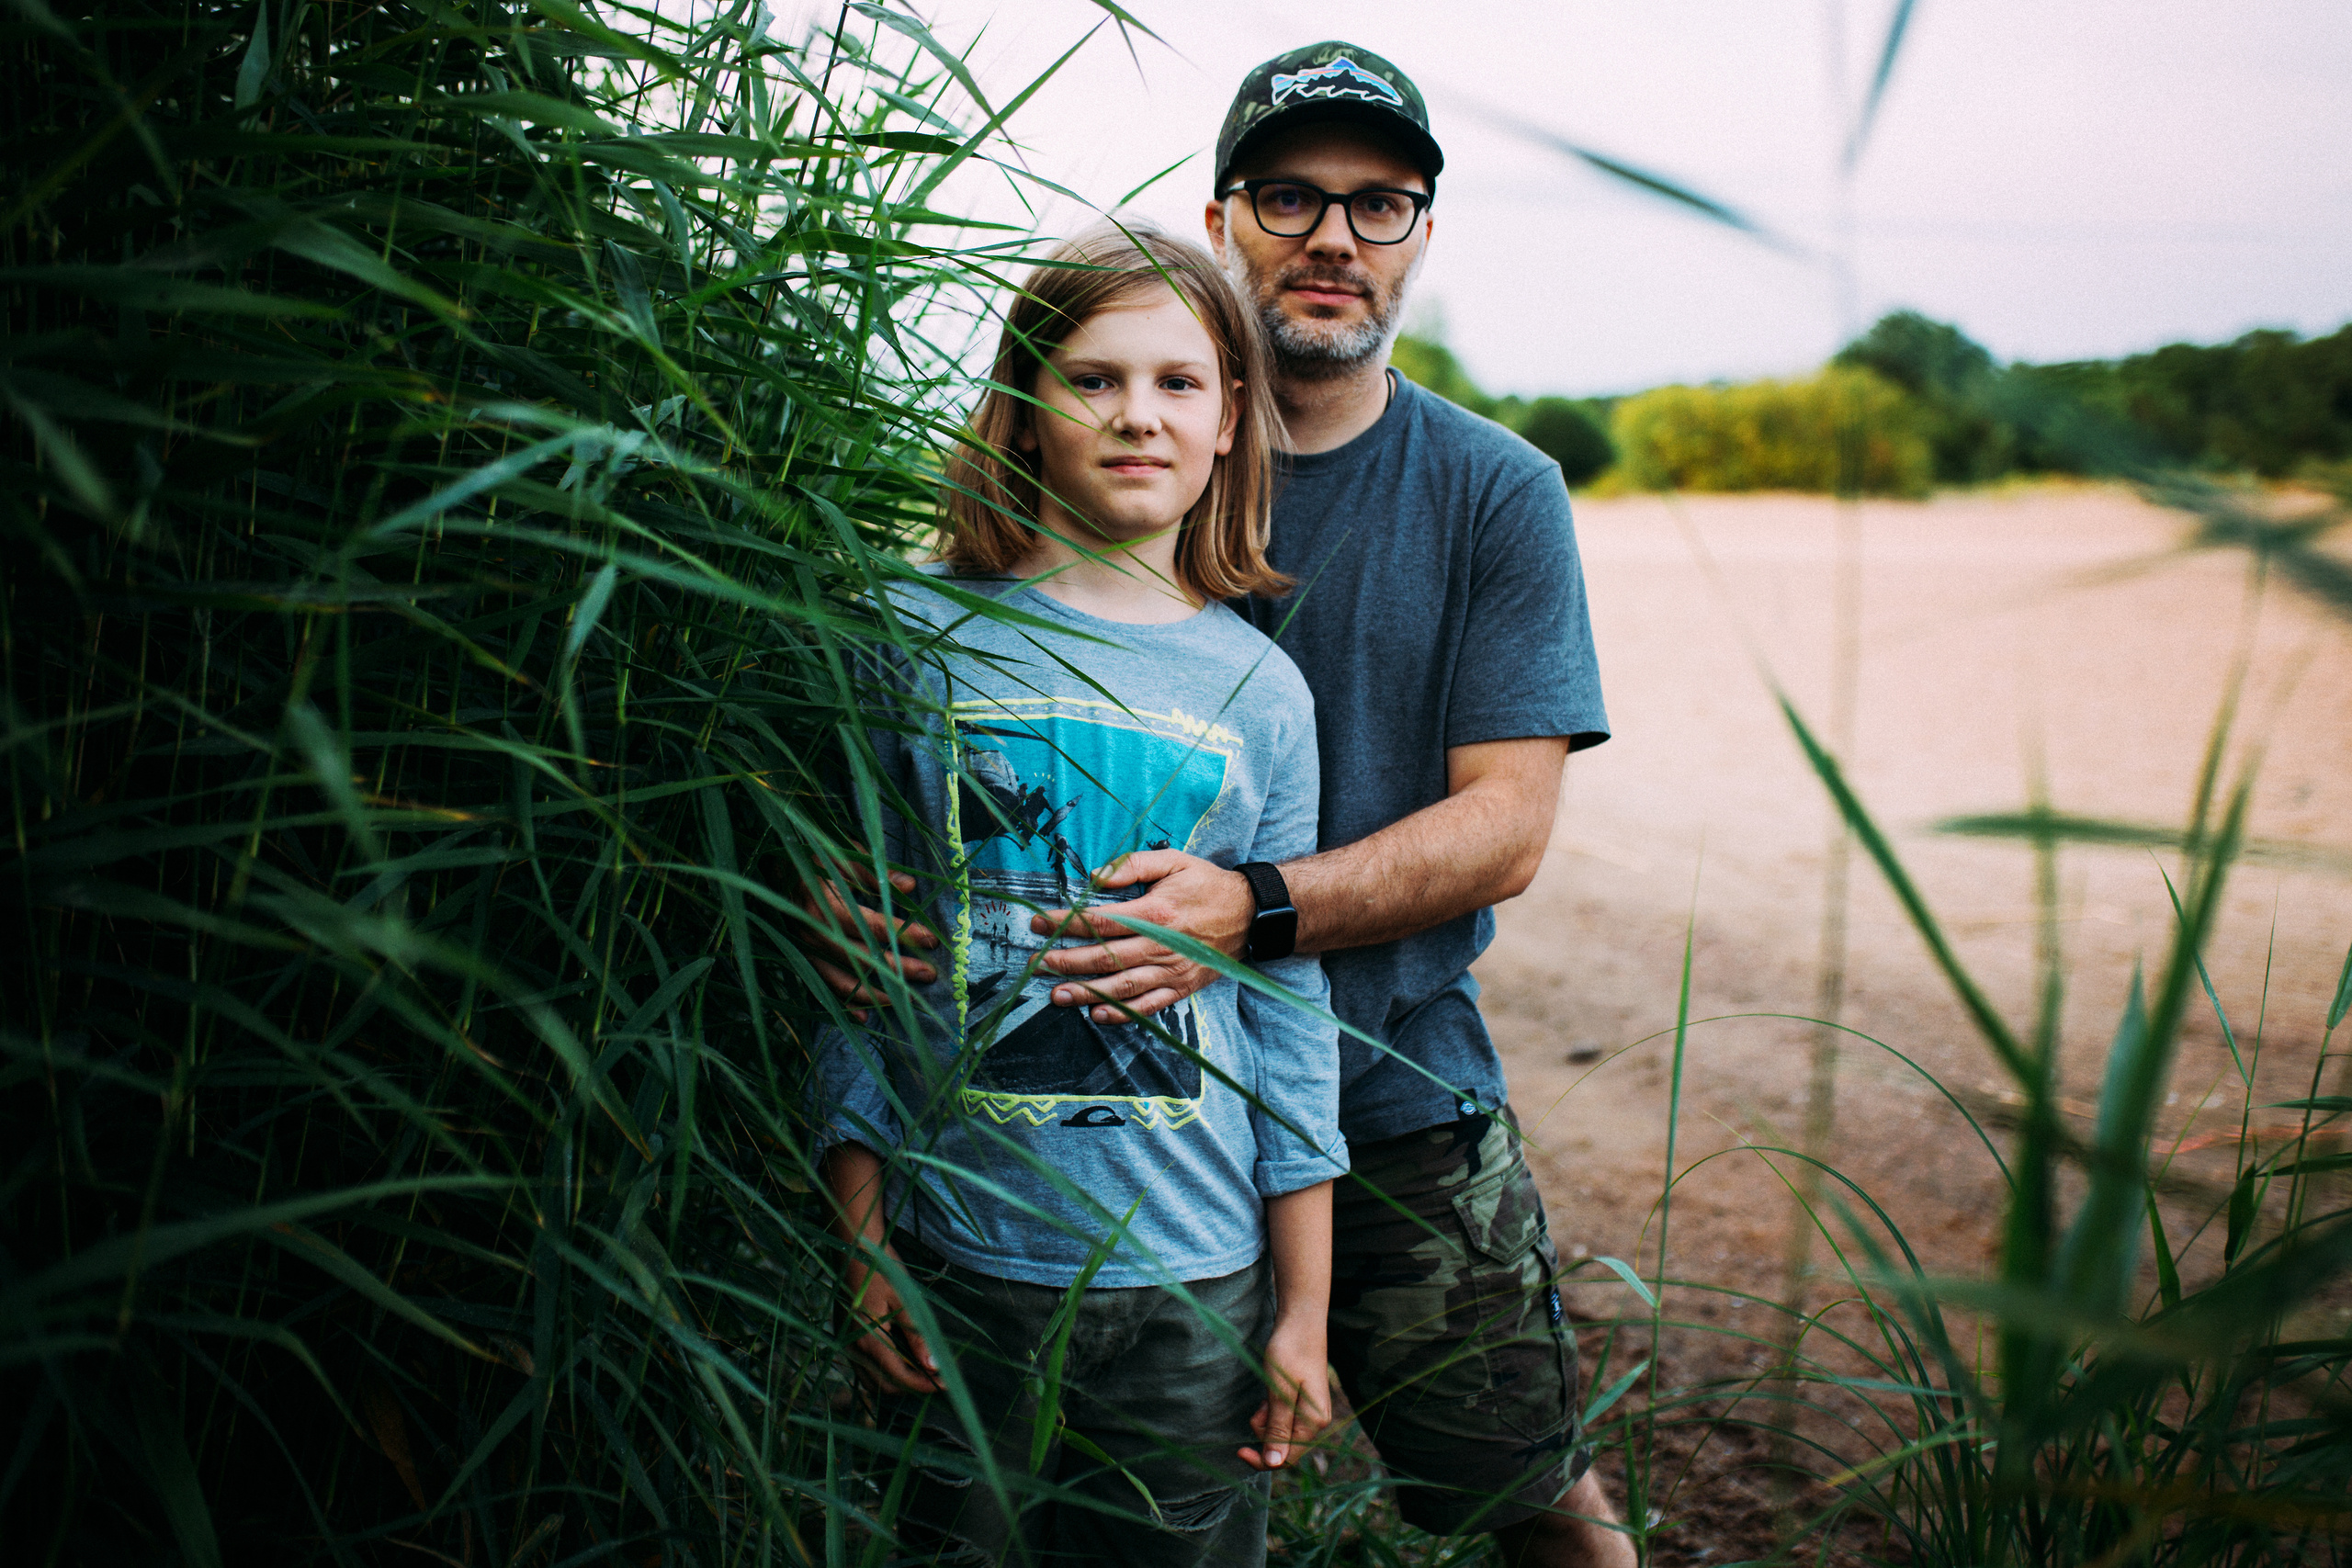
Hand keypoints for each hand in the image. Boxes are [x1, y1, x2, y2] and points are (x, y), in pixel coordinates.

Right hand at [801, 857, 938, 1021]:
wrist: (770, 867)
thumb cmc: (811, 857)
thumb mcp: (842, 855)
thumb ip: (875, 874)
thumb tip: (909, 887)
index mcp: (823, 903)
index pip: (870, 924)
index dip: (902, 933)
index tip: (930, 939)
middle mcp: (812, 932)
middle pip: (860, 958)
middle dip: (897, 969)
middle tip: (928, 974)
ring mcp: (804, 949)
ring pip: (842, 981)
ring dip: (876, 994)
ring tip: (907, 999)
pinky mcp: (801, 959)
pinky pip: (823, 986)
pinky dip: (844, 1004)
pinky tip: (865, 1017)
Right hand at [841, 1243, 941, 1394]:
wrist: (852, 1249)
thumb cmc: (881, 1271)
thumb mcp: (905, 1302)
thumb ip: (917, 1337)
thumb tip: (934, 1367)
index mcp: (870, 1341)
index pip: (899, 1378)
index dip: (923, 1385)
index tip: (945, 1384)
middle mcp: (854, 1349)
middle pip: (885, 1386)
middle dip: (911, 1386)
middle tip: (937, 1375)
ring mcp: (847, 1345)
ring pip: (872, 1380)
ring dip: (896, 1381)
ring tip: (921, 1368)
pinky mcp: (845, 1338)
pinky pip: (864, 1368)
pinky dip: (882, 1371)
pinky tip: (901, 1357)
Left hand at [1030, 850, 1254, 1022]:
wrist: (1251, 914)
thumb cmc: (1207, 884)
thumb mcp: (1173, 860)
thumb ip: (1132, 866)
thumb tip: (1093, 876)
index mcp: (1157, 911)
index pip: (1102, 921)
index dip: (1066, 923)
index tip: (1039, 923)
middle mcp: (1162, 944)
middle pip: (1106, 957)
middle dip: (1067, 961)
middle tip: (1037, 964)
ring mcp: (1173, 970)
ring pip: (1124, 986)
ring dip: (1088, 992)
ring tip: (1057, 995)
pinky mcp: (1182, 987)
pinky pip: (1150, 1005)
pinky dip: (1124, 1013)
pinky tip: (1098, 1014)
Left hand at [1239, 1316, 1329, 1470]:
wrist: (1300, 1320)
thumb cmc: (1290, 1351)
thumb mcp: (1279, 1390)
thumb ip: (1277, 1427)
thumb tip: (1274, 1462)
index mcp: (1314, 1421)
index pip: (1286, 1457)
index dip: (1262, 1459)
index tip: (1239, 1450)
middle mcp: (1316, 1420)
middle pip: (1283, 1446)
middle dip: (1264, 1433)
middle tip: (1259, 1406)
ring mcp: (1310, 1410)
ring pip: (1280, 1431)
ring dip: (1266, 1419)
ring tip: (1266, 1394)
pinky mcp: (1303, 1401)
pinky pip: (1283, 1416)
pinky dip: (1271, 1409)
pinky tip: (1271, 1392)